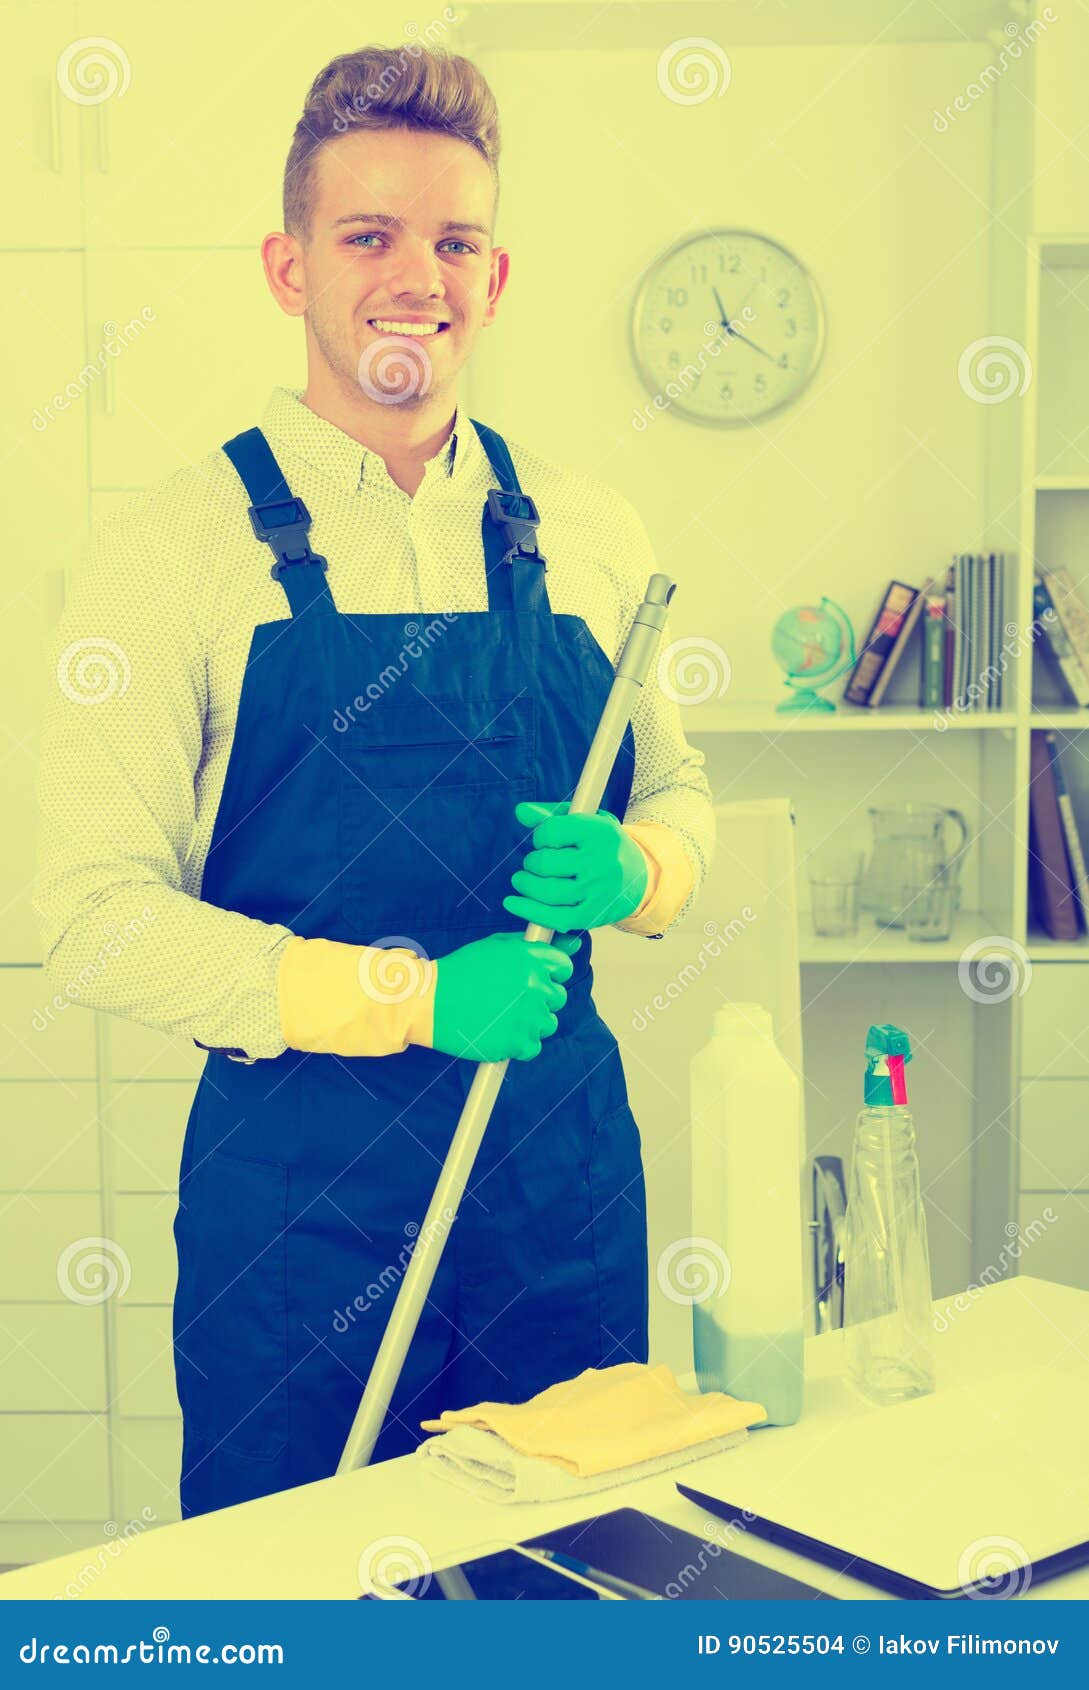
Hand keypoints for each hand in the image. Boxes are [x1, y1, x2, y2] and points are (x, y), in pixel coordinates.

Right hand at [432, 931, 581, 1061]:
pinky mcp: (518, 1042)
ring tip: (500, 1016)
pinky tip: (496, 1031)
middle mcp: (534, 985)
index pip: (563, 967)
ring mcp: (528, 1015)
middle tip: (508, 1000)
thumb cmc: (460, 973)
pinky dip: (518, 1044)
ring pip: (548, 1023)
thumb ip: (536, 946)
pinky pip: (533, 1047)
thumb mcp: (496, 947)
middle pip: (558, 998)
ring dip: (530, 1023)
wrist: (429, 1002)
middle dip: (538, 1000)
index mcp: (530, 958)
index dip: (549, 975)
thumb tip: (575, 945)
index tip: (532, 980)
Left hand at [502, 800, 648, 932]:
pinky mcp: (592, 916)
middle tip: (534, 863)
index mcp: (600, 833)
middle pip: (545, 863)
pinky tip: (513, 903)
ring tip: (522, 880)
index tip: (544, 841)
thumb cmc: (602, 846)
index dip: (540, 836)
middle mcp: (601, 862)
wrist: (639, 878)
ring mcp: (598, 892)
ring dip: (526, 885)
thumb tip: (520, 812)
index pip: (551, 832)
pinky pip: (554, 917)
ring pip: (546, 891)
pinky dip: (529, 911)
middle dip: (531, 862)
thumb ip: (551, 815)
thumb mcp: (585, 822)